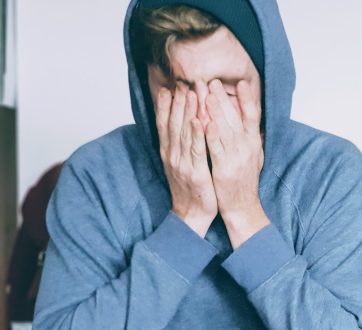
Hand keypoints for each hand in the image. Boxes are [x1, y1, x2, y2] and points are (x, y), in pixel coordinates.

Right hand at [156, 87, 217, 236]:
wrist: (191, 215)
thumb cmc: (190, 189)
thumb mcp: (180, 164)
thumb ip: (180, 145)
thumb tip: (181, 126)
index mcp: (168, 153)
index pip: (164, 124)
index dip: (166, 105)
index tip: (169, 87)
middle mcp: (172, 155)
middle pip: (173, 123)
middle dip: (178, 102)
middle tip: (182, 82)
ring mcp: (182, 163)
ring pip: (184, 133)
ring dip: (187, 111)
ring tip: (191, 92)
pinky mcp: (195, 172)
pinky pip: (196, 150)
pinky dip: (196, 134)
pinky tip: (197, 120)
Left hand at [205, 79, 269, 247]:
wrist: (242, 207)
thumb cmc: (244, 181)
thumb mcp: (254, 156)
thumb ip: (251, 138)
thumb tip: (251, 120)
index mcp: (254, 143)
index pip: (253, 116)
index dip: (248, 99)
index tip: (241, 83)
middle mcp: (248, 148)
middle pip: (236, 118)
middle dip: (223, 98)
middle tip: (212, 81)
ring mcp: (237, 158)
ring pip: (225, 129)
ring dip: (216, 111)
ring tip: (206, 94)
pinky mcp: (225, 168)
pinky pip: (216, 148)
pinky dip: (211, 134)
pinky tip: (204, 122)